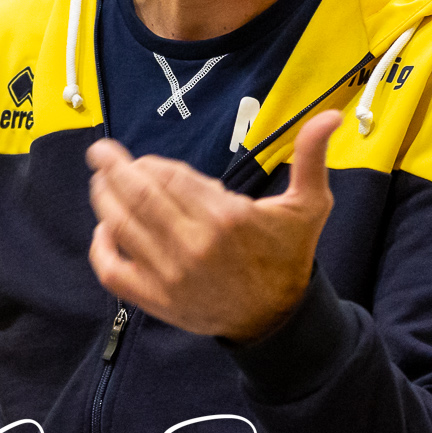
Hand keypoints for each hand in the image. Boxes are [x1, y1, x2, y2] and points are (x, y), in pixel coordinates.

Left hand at [85, 110, 339, 341]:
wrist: (277, 318)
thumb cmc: (288, 254)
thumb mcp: (308, 205)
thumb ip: (311, 157)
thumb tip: (332, 114)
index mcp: (228, 218)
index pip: (172, 177)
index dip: (152, 164)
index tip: (145, 159)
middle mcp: (195, 245)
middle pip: (140, 196)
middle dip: (114, 168)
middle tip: (100, 152)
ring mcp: (172, 275)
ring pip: (122, 226)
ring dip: (104, 199)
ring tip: (99, 182)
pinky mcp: (158, 301)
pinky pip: (114, 272)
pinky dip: (100, 249)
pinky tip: (103, 229)